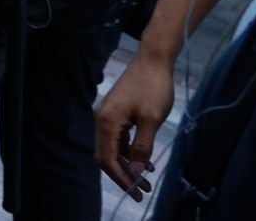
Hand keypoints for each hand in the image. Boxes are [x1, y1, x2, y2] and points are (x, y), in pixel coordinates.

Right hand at [94, 49, 172, 200]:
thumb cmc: (153, 88)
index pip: (108, 158)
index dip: (121, 178)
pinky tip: (144, 161)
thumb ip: (141, 148)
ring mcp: (107, 115)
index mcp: (106, 121)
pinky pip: (117, 139)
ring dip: (127, 165)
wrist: (153, 61)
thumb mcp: (151, 121)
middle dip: (123, 175)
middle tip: (142, 191)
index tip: (136, 193)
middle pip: (105, 155)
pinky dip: (128, 152)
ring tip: (146, 180)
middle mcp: (101, 118)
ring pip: (111, 148)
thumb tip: (135, 173)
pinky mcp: (116, 113)